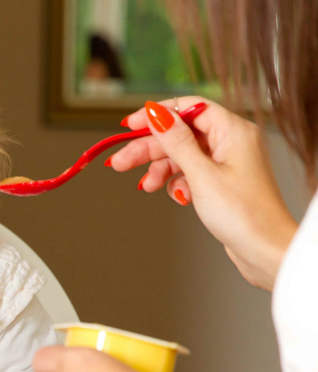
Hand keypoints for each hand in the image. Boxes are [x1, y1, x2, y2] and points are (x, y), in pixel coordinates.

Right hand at [110, 97, 297, 289]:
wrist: (264, 250)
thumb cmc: (244, 214)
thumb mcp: (202, 175)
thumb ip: (177, 142)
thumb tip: (158, 114)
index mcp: (233, 131)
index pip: (189, 108)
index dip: (158, 114)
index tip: (130, 124)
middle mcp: (230, 142)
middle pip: (180, 135)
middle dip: (149, 149)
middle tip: (121, 161)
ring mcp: (225, 162)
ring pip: (181, 156)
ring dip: (159, 169)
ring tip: (145, 185)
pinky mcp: (220, 182)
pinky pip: (189, 172)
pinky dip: (176, 182)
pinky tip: (174, 195)